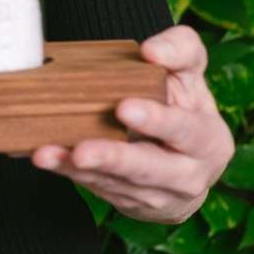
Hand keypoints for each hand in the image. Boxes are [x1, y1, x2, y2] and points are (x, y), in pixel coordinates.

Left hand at [28, 25, 233, 224]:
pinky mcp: (127, 202)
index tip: (124, 108)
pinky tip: (46, 158)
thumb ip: (181, 51)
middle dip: (113, 159)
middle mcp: (186, 175)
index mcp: (208, 141)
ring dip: (78, 170)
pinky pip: (95, 188)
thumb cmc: (184, 107)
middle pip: (147, 169)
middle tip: (82, 150)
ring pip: (114, 183)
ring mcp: (155, 195)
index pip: (185, 130)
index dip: (157, 121)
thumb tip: (152, 51)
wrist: (185, 162)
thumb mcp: (191, 75)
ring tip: (47, 155)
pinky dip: (66, 172)